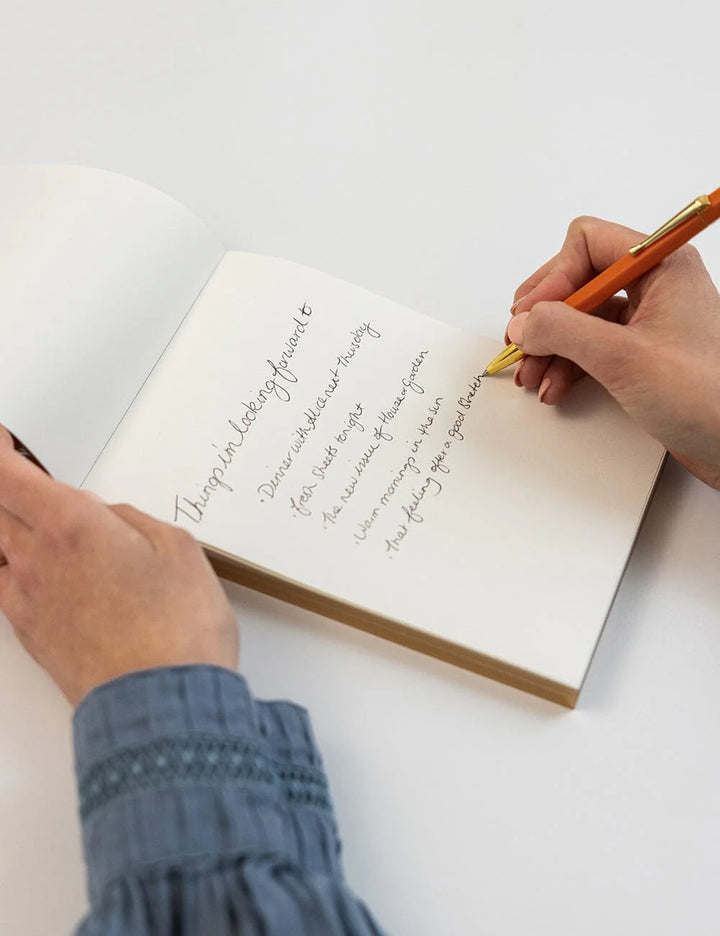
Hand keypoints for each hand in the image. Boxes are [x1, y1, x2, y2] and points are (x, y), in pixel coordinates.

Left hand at [0, 426, 238, 705]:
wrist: (160, 704)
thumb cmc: (177, 630)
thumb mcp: (178, 550)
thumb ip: (133, 521)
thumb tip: (109, 518)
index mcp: (72, 526)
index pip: (7, 476)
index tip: (4, 439)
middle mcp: (37, 560)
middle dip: (4, 485)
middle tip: (20, 473)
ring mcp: (26, 601)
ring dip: (8, 528)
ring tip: (36, 523)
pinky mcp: (30, 635)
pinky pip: (5, 586)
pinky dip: (14, 566)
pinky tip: (40, 568)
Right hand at [506, 216, 719, 489]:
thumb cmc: (705, 398)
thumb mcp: (622, 358)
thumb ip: (563, 330)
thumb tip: (522, 322)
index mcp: (661, 266)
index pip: (588, 243)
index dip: (554, 277)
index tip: (532, 315)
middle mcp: (655, 286)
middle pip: (578, 280)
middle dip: (545, 315)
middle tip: (521, 341)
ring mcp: (648, 321)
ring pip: (580, 317)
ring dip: (550, 345)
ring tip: (531, 374)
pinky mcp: (643, 355)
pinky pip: (591, 346)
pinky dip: (567, 364)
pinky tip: (554, 386)